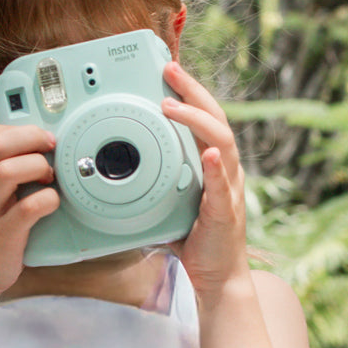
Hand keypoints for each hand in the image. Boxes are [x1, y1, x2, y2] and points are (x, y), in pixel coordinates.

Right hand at [0, 121, 59, 298]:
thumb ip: (0, 166)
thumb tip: (38, 142)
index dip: (9, 128)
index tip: (33, 135)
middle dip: (29, 138)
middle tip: (50, 146)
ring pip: (7, 172)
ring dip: (36, 166)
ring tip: (49, 176)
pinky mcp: (2, 235)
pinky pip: (27, 209)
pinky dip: (46, 199)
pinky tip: (51, 201)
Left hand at [160, 60, 249, 300]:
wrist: (217, 278)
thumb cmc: (196, 240)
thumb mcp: (170, 203)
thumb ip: (155, 183)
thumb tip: (119, 172)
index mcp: (213, 164)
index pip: (205, 117)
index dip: (189, 92)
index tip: (169, 71)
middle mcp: (226, 170)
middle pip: (216, 117)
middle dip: (193, 91)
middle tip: (170, 70)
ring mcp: (229, 189)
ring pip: (221, 142)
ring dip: (196, 121)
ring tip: (173, 107)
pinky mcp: (225, 213)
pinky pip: (222, 186)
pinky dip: (215, 169)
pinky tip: (207, 156)